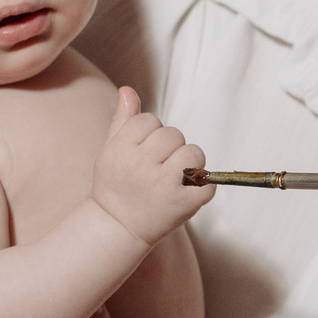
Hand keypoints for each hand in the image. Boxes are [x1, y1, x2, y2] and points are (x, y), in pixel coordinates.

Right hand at [92, 86, 211, 244]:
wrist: (117, 227)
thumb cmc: (115, 186)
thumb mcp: (110, 151)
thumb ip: (122, 120)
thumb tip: (128, 90)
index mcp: (121, 150)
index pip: (150, 120)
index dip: (150, 134)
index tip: (144, 152)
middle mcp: (142, 166)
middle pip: (174, 134)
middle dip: (170, 147)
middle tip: (158, 167)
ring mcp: (164, 186)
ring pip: (194, 152)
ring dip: (189, 163)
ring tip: (173, 178)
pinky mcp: (184, 204)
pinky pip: (208, 181)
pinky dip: (203, 186)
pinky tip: (185, 193)